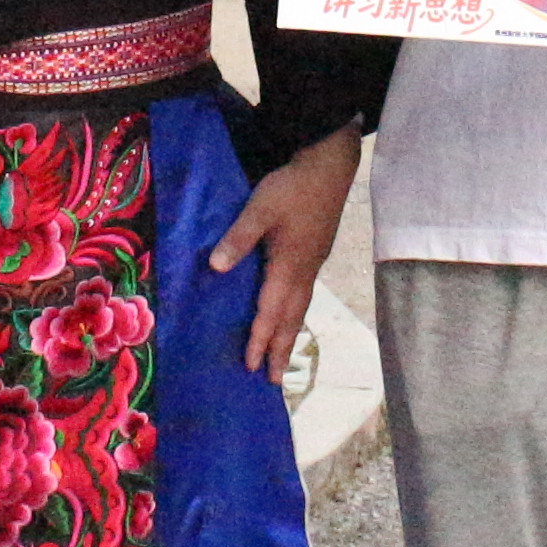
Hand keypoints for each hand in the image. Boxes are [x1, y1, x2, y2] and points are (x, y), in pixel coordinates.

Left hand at [206, 129, 363, 376]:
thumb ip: (239, 238)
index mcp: (289, 265)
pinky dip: (295, 313)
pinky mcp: (316, 253)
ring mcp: (313, 263)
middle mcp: (304, 271)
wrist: (330, 165)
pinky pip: (304, 294)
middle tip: (276, 381)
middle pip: (292, 318)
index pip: (271, 311)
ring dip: (290, 334)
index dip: (261, 339)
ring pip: (300, 307)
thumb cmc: (293, 186)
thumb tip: (216, 268)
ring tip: (283, 357)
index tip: (253, 367)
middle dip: (282, 350)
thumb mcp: (260, 208)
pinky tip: (290, 312)